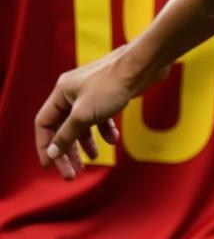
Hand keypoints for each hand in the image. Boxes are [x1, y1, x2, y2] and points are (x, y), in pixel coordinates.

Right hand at [34, 45, 159, 180]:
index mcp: (61, 93)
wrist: (143, 65)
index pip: (44, 124)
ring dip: (87, 143)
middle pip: (63, 127)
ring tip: (94, 158)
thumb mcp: (84, 115)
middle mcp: (73, 92)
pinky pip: (101, 117)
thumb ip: (66, 135)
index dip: (45, 146)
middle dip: (68, 150)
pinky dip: (105, 129)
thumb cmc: (111, 85)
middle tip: (73, 173)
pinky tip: (114, 139)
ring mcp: (92, 93)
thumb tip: (52, 153)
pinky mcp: (109, 94)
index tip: (51, 166)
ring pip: (83, 123)